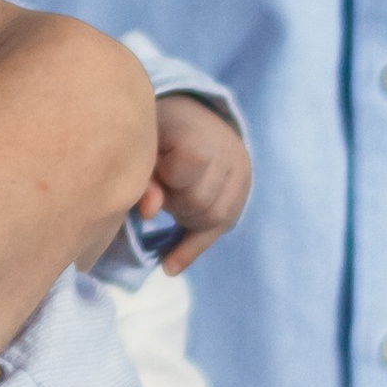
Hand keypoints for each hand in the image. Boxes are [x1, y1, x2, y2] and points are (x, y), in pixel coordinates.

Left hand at [142, 94, 250, 273]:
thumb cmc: (160, 133)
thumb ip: (145, 176)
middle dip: (174, 200)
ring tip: (171, 197)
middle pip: (199, 199)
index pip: (190, 166)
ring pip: (213, 218)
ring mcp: (241, 177)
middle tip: (162, 185)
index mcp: (202, 132)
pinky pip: (218, 231)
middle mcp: (229, 153)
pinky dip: (190, 250)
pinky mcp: (241, 198)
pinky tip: (169, 267)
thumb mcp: (146, 144)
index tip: (156, 167)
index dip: (167, 176)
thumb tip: (149, 212)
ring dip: (184, 217)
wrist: (197, 119)